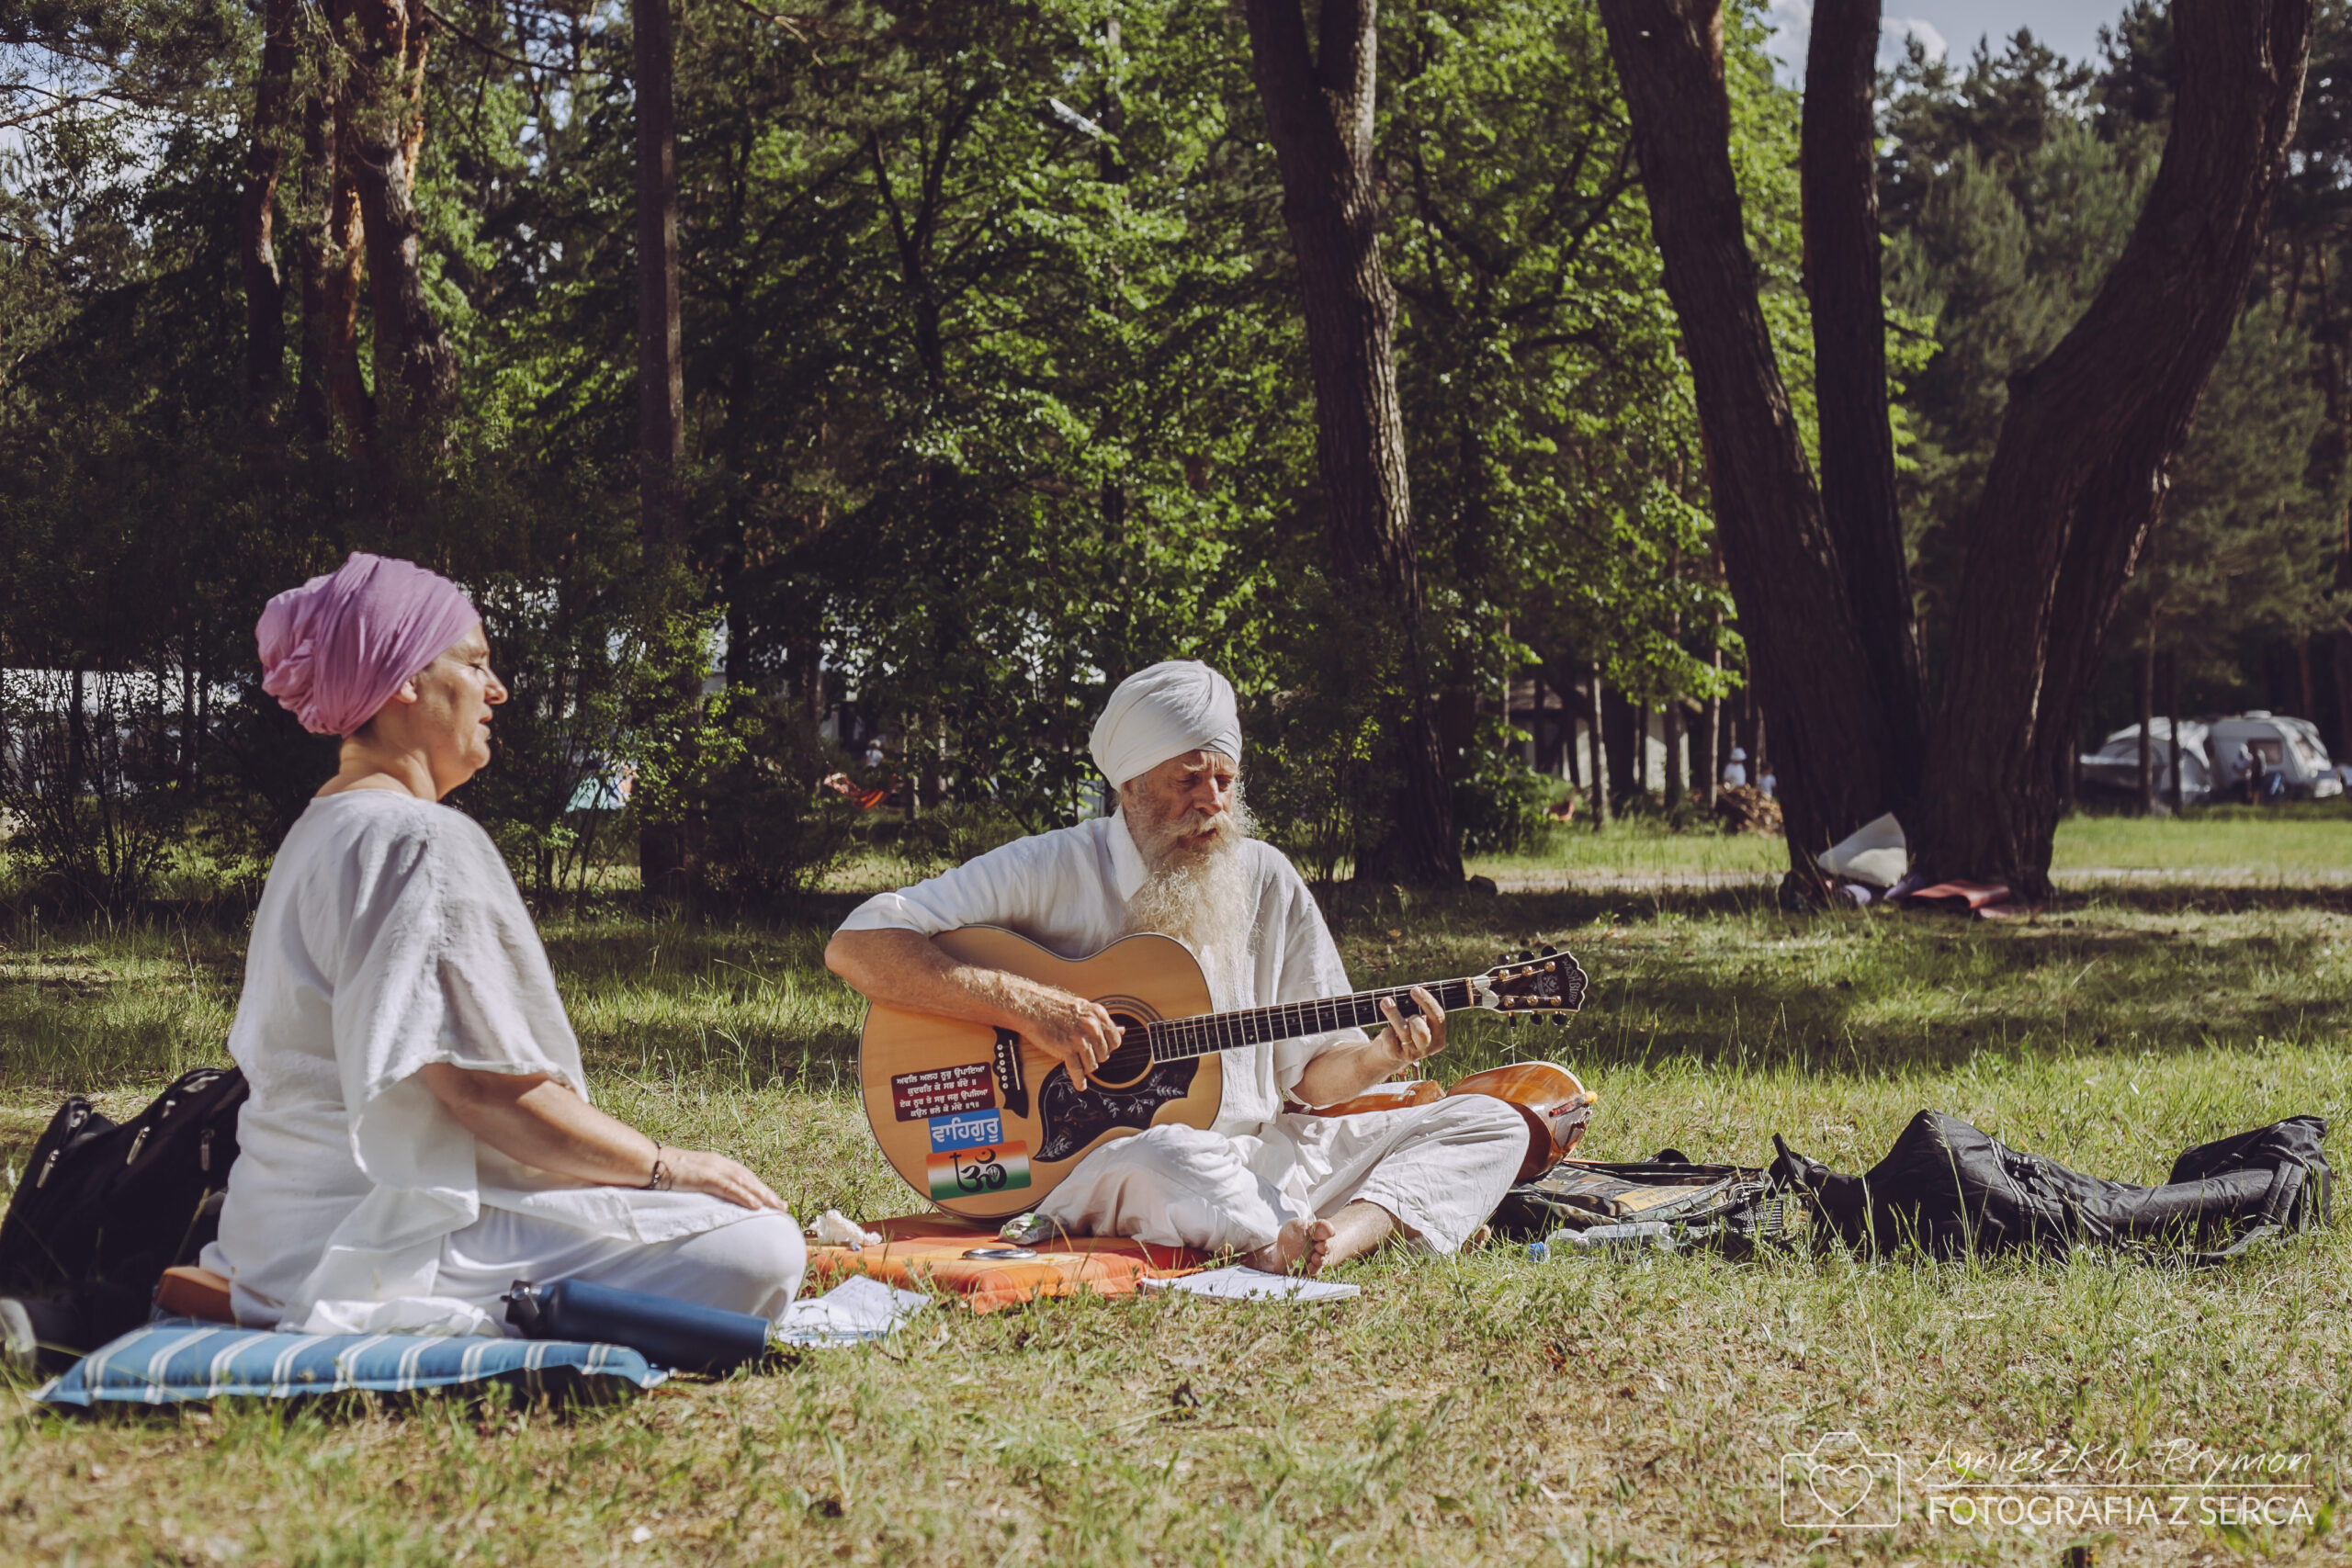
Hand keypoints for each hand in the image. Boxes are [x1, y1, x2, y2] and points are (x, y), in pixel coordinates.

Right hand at [663, 1148, 786, 1211]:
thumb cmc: (668, 1171)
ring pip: (744, 1183)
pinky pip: (729, 1189)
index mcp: (717, 1162)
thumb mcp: (692, 1177)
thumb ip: (705, 1183)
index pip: (744, 1175)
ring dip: (762, 1196)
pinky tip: (756, 1206)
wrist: (651, 1162)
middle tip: (783, 1206)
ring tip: (776, 1207)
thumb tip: (714, 1196)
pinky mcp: (705, 1178)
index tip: (772, 1199)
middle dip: (767, 1193)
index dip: (760, 1187)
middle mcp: (719, 1163)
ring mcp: (713, 1170)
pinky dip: (744, 1197)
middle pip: (749, 1179)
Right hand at [1013, 980, 1122, 1087]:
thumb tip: (1121, 1030)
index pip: (1115, 1039)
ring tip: (1079, 1064)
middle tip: (1086, 1055)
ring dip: (1087, 1067)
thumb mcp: (1083, 1007)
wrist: (1031, 1007)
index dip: (1107, 1047)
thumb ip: (1101, 1021)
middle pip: (1105, 1054)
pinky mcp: (1066, 1049)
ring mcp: (1079, 1039)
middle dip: (1096, 1057)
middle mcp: (1091, 1027)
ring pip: (1093, 1064)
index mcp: (1097, 1015)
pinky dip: (1079, 1080)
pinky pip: (1077, 1070)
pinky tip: (1080, 1085)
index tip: (1101, 1049)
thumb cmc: (1052, 1005)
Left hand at [1374, 986, 1446, 1071]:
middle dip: (1412, 1017)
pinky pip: (1390, 1038)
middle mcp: (1427, 1047)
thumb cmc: (1407, 1030)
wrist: (1390, 1054)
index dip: (1427, 1002)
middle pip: (1422, 1031)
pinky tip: (1387, 1030)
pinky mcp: (1395, 1056)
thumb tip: (1416, 990)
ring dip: (1393, 1014)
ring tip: (1386, 1002)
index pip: (1438, 1018)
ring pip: (1403, 1032)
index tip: (1415, 990)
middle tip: (1406, 1007)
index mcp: (1438, 1037)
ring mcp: (1411, 1054)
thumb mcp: (1417, 1021)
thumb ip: (1420, 1010)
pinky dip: (1386, 1030)